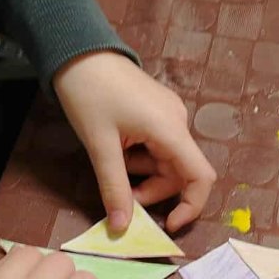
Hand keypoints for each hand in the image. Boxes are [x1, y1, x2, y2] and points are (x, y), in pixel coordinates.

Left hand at [54, 51, 216, 233]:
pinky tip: (117, 151)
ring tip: (113, 167)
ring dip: (144, 176)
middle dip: (154, 192)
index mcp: (170, 128)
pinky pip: (158, 147)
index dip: (192, 206)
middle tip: (122, 197)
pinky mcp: (157, 112)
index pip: (201, 176)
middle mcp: (177, 122)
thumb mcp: (100, 146)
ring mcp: (168, 116)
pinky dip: (140, 160)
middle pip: (180, 173)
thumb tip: (121, 227)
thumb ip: (114, 188)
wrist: (77, 51)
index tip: (169, 225)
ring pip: (167, 162)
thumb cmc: (88, 94)